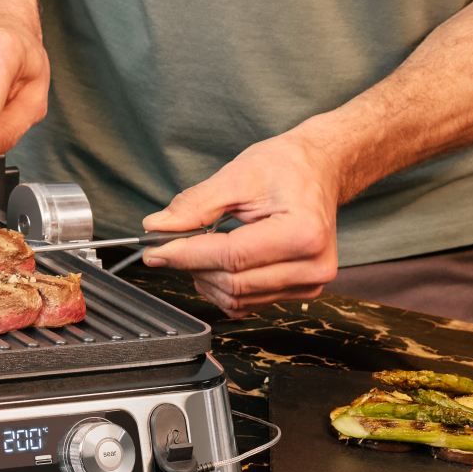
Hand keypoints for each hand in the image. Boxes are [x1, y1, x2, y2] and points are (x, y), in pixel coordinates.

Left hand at [140, 127, 343, 314]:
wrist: (318, 171)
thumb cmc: (286, 167)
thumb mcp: (236, 176)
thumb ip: (194, 206)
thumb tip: (157, 228)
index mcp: (303, 233)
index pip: (231, 257)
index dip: (186, 255)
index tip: (154, 250)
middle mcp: (313, 266)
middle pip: (233, 283)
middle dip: (192, 266)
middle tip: (168, 244)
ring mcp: (310, 284)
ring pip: (238, 300)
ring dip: (206, 279)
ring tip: (197, 248)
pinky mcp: (301, 291)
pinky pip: (249, 304)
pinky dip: (222, 289)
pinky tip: (215, 264)